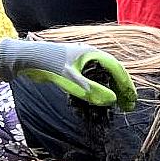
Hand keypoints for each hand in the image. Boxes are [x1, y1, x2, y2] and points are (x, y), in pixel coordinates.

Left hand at [0, 39, 137, 109]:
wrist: (27, 59)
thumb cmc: (50, 65)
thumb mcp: (72, 79)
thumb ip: (92, 90)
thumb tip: (112, 100)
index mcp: (94, 54)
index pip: (118, 69)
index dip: (127, 85)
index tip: (132, 100)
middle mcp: (91, 56)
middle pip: (113, 73)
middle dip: (122, 89)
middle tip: (128, 106)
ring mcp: (83, 62)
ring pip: (103, 76)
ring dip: (112, 90)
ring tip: (118, 104)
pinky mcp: (74, 68)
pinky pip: (93, 79)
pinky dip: (100, 89)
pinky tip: (99, 99)